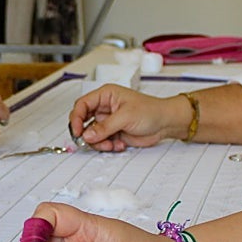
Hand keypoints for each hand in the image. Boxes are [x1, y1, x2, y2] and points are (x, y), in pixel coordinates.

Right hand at [69, 85, 190, 151]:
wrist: (166, 123)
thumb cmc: (151, 111)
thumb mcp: (125, 117)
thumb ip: (104, 127)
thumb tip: (87, 135)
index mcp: (106, 95)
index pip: (82, 105)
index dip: (76, 118)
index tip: (77, 132)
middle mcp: (105, 108)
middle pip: (83, 121)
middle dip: (86, 133)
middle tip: (89, 141)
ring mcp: (109, 121)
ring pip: (91, 134)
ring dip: (98, 142)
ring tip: (111, 145)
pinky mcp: (114, 133)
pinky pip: (102, 142)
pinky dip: (108, 146)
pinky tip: (119, 144)